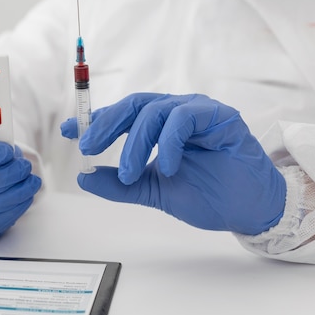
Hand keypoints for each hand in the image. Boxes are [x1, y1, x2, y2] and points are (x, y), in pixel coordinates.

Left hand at [60, 93, 285, 234]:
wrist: (246, 210)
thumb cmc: (205, 195)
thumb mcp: (152, 191)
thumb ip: (119, 184)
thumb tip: (84, 177)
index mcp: (158, 126)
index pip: (120, 114)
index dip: (94, 120)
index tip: (68, 131)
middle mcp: (174, 112)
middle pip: (133, 104)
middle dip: (106, 124)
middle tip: (87, 146)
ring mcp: (197, 110)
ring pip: (154, 110)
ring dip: (136, 142)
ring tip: (131, 173)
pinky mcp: (218, 116)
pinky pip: (184, 117)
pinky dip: (169, 142)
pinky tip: (166, 166)